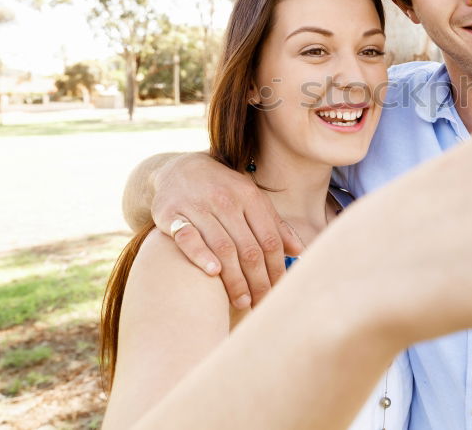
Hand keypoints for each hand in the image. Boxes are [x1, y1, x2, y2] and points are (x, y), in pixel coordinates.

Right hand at [150, 152, 304, 307]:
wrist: (178, 168)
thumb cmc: (223, 190)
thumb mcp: (251, 200)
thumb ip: (274, 225)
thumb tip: (300, 251)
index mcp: (250, 197)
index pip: (269, 240)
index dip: (276, 268)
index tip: (278, 291)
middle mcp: (226, 200)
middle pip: (248, 248)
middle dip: (257, 280)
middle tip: (260, 304)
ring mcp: (198, 206)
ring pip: (222, 247)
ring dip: (234, 278)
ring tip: (242, 301)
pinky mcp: (171, 213)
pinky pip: (187, 237)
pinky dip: (201, 255)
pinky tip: (212, 273)